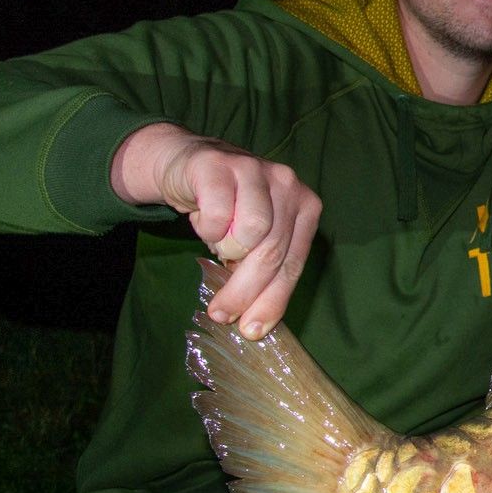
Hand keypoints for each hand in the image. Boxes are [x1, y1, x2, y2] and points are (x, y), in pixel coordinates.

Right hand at [110, 122, 322, 338]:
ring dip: (226, 251)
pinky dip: (207, 229)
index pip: (293, 263)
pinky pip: (217, 215)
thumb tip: (256, 321)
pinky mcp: (220, 166)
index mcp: (304, 205)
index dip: (273, 300)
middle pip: (272, 252)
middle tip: (222, 313)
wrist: (187, 163)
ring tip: (216, 246)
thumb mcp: (254, 237)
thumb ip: (263, 266)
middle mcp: (287, 184)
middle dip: (246, 291)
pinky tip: (203, 220)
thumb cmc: (227, 207)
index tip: (253, 329)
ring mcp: (256, 170)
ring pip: (251, 233)